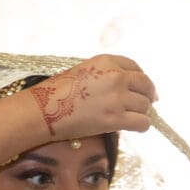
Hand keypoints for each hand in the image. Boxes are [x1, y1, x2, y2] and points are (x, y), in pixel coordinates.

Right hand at [27, 54, 155, 138]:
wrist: (42, 111)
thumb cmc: (55, 94)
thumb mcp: (82, 72)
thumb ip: (103, 75)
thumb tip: (122, 89)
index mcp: (106, 62)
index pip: (135, 67)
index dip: (142, 79)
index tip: (144, 88)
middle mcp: (115, 76)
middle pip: (145, 85)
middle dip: (148, 95)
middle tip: (148, 104)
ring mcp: (116, 98)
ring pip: (144, 105)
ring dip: (142, 112)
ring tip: (136, 118)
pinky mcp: (114, 119)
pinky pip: (142, 122)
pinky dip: (142, 126)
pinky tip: (138, 128)